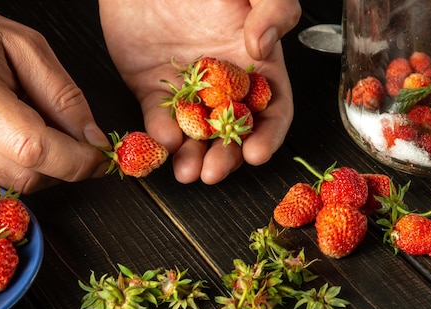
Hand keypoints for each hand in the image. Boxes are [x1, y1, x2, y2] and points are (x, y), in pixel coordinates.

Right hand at [0, 0, 109, 192]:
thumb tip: (92, 139)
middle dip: (63, 166)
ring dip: (37, 163)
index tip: (100, 158)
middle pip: (26, 176)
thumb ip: (63, 95)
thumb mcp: (22, 45)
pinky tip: (2, 132)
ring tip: (25, 120)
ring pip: (10, 181)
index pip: (35, 149)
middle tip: (74, 140)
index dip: (77, 161)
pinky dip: (10, 160)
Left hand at [99, 0, 300, 183]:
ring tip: (188, 171)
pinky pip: (159, 118)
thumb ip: (275, 10)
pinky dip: (161, 133)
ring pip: (196, 135)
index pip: (272, 110)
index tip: (257, 153)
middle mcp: (225, 86)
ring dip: (193, 158)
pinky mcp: (154, 91)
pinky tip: (163, 140)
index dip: (268, 135)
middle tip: (214, 170)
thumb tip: (263, 48)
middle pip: (233, 132)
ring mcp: (190, 92)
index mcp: (257, 67)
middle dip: (226, 157)